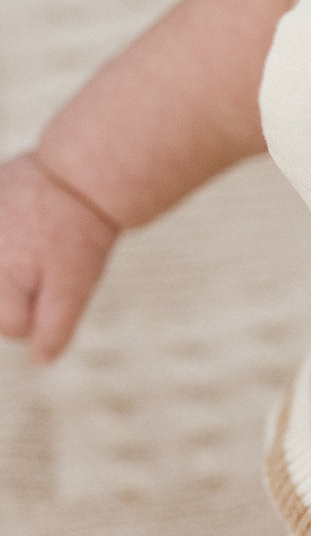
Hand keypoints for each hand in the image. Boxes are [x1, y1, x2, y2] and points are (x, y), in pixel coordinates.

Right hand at [0, 152, 118, 362]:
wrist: (78, 176)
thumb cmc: (78, 236)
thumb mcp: (73, 288)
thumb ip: (53, 326)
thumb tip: (39, 359)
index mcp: (0, 275)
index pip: (11, 327)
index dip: (38, 320)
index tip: (57, 290)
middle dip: (18, 296)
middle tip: (42, 266)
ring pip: (0, 278)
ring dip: (11, 275)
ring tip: (32, 251)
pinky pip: (2, 253)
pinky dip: (7, 251)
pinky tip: (20, 238)